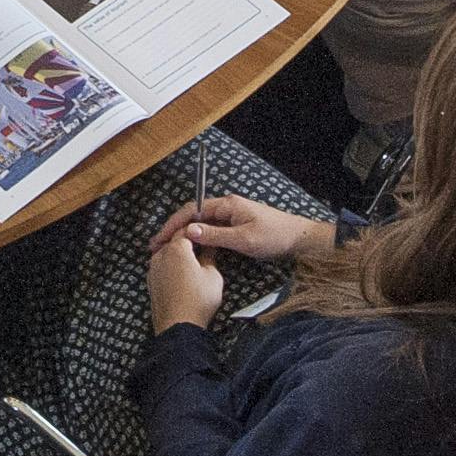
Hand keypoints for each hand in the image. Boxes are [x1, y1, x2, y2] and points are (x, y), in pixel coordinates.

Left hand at [144, 229, 225, 333]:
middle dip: (188, 240)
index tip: (207, 231)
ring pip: (166, 253)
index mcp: (177, 249)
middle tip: (202, 243)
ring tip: (193, 259)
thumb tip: (209, 248)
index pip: (187, 230)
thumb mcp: (213, 276)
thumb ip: (210, 257)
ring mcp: (153, 269)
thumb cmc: (198, 300)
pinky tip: (182, 273)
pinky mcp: (151, 282)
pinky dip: (171, 265)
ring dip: (178, 253)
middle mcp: (161, 255)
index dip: (198, 229)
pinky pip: (162, 266)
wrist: (178, 326)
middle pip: (174, 240)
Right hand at [157, 195, 335, 263]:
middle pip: (192, 215)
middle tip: (156, 247)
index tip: (159, 239)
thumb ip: (215, 236)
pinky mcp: (235, 225)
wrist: (299, 239)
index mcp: (226, 205)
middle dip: (173, 230)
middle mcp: (225, 206)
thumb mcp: (244, 239)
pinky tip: (189, 250)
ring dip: (183, 235)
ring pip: (200, 223)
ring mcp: (230, 215)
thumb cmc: (274, 237)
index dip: (173, 224)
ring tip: (167, 250)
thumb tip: (188, 231)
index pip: (191, 211)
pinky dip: (196, 239)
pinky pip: (210, 229)